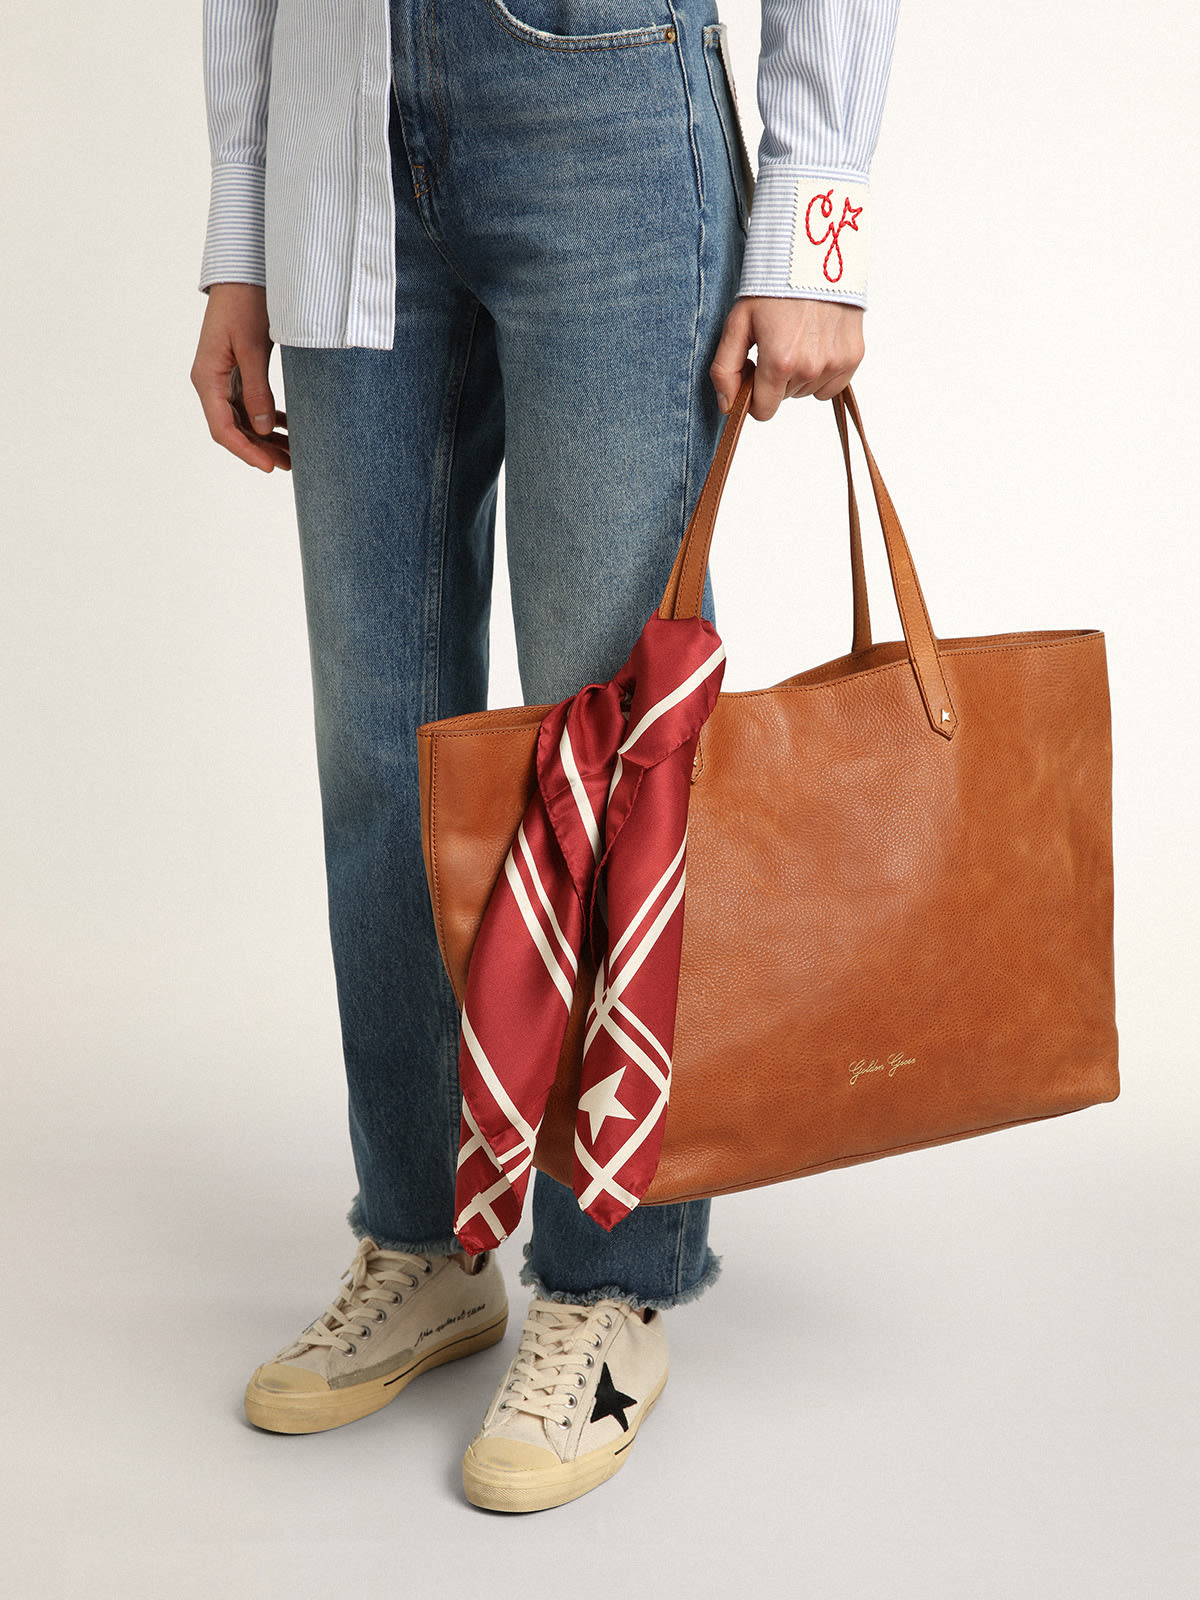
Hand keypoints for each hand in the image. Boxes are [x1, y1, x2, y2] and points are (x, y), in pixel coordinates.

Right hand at [190, 283, 290, 472]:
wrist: (243, 272)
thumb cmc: (244, 302)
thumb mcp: (253, 347)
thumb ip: (257, 389)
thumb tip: (262, 430)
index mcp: (206, 378)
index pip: (223, 429)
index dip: (246, 452)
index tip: (270, 467)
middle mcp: (210, 382)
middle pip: (233, 429)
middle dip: (261, 450)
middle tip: (291, 465)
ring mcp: (222, 378)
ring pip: (244, 420)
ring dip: (267, 438)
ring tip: (294, 453)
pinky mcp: (236, 372)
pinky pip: (250, 404)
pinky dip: (269, 419)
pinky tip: (288, 428)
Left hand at [709, 296, 865, 420]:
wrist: (814, 254)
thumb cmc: (774, 286)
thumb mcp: (737, 323)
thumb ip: (725, 369)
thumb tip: (728, 406)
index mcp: (779, 363)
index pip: (763, 411)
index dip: (753, 396)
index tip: (753, 371)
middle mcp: (810, 368)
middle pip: (785, 398)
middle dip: (775, 379)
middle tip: (776, 341)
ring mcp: (835, 363)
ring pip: (807, 391)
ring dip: (799, 374)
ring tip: (798, 337)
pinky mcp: (853, 356)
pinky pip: (832, 386)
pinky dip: (822, 373)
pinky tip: (817, 343)